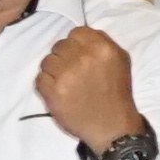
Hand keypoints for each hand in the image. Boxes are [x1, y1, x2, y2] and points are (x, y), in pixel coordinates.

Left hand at [33, 22, 143, 150]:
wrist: (111, 126)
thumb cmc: (116, 93)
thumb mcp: (120, 60)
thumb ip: (101, 42)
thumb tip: (79, 36)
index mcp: (101, 48)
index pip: (76, 32)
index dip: (76, 44)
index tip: (78, 56)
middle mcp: (83, 58)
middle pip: (59, 46)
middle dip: (64, 57)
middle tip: (73, 72)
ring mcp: (66, 75)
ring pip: (47, 61)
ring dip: (53, 71)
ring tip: (66, 83)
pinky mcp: (52, 92)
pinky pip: (39, 78)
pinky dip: (46, 85)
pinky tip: (59, 92)